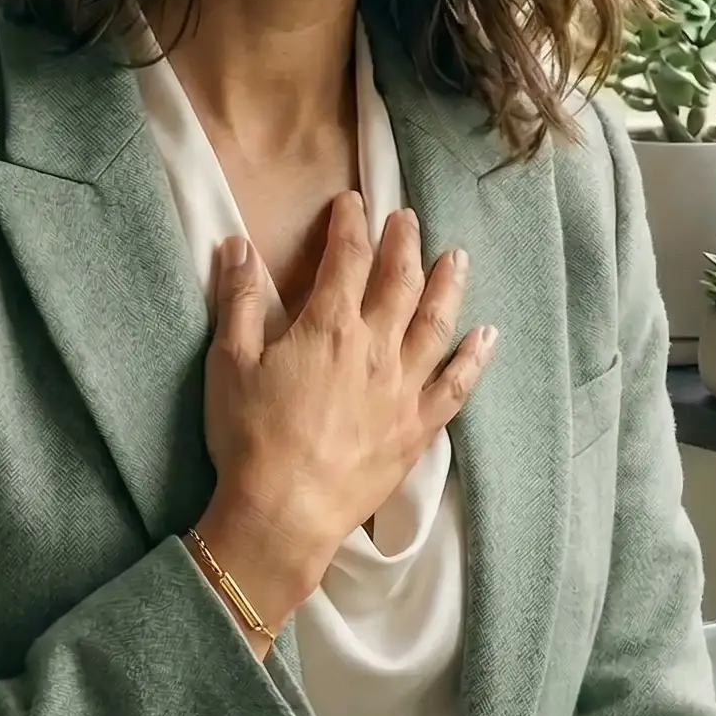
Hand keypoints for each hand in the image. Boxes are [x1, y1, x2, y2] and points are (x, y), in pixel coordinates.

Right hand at [200, 198, 496, 603]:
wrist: (284, 513)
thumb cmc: (250, 438)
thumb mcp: (229, 362)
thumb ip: (239, 300)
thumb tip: (238, 245)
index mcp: (329, 327)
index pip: (346, 258)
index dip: (350, 225)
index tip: (353, 203)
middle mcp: (375, 348)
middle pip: (399, 282)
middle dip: (404, 243)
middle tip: (407, 218)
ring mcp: (403, 389)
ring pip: (436, 324)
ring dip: (448, 285)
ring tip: (457, 257)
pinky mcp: (417, 429)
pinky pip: (456, 387)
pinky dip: (474, 358)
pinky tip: (486, 337)